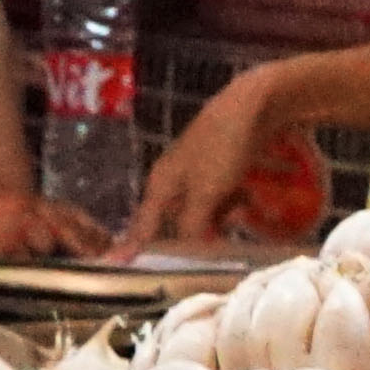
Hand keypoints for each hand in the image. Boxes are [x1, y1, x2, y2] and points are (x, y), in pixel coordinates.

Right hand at [128, 73, 276, 258]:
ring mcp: (197, 171)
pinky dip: (231, 203)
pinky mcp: (219, 167)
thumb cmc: (222, 148)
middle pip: (177, 220)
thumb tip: (185, 248)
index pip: (143, 223)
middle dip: (197, 232)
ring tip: (241, 209)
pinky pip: (220, 197)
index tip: (117, 263)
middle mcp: (173, 178)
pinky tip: (247, 200)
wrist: (253, 106)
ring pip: (203, 210)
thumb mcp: (205, 192)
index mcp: (161, 183)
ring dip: (220, 217)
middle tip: (218, 237)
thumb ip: (192, 223)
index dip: (133, 244)